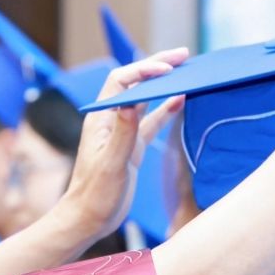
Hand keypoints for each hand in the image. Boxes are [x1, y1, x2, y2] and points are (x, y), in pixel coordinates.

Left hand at [57, 48, 190, 240]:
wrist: (88, 219)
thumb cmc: (95, 194)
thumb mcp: (111, 164)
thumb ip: (122, 133)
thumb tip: (131, 103)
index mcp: (101, 119)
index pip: (122, 81)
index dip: (144, 69)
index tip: (168, 68)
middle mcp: (111, 120)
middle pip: (135, 83)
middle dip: (157, 67)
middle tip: (183, 55)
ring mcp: (122, 133)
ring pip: (145, 99)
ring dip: (164, 84)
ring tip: (186, 71)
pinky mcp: (132, 147)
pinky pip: (151, 121)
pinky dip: (166, 110)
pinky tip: (181, 100)